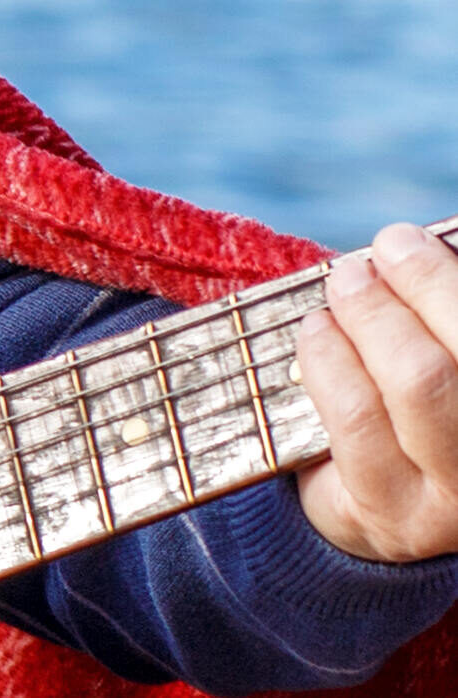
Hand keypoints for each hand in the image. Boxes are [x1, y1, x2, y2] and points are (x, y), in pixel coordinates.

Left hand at [295, 223, 457, 563]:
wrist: (396, 510)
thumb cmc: (429, 406)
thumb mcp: (437, 354)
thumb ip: (432, 314)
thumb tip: (404, 244)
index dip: (439, 280)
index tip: (399, 239)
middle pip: (454, 361)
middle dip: (406, 293)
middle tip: (359, 264)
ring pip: (417, 384)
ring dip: (368, 321)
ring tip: (341, 287)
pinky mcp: (398, 519)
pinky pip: (358, 423)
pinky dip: (329, 364)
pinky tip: (315, 333)